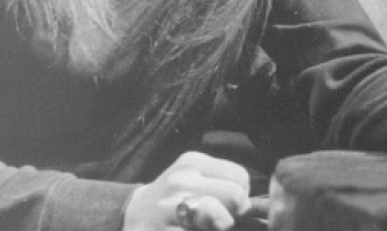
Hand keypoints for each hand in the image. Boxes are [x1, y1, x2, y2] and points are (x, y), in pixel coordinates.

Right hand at [122, 152, 249, 230]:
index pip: (240, 177)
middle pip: (236, 196)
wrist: (134, 215)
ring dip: (220, 228)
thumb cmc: (173, 197)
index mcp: (192, 162)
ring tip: (205, 228)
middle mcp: (181, 181)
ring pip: (221, 219)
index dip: (241, 196)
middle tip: (220, 221)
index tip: (228, 205)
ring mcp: (169, 208)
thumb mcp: (194, 177)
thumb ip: (224, 182)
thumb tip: (252, 203)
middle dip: (234, 213)